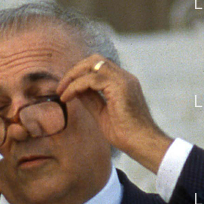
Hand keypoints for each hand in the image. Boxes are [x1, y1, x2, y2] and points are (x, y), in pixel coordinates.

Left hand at [57, 56, 172, 173]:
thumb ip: (91, 99)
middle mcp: (125, 77)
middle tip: (61, 87)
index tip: (65, 89)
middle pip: (95, 60)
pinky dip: (75, 86)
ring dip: (73, 76)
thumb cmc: (126, 134)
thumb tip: (76, 91)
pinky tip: (67, 97)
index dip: (80, 74)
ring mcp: (124, 80)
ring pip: (92, 64)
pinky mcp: (120, 87)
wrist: (142, 144)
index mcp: (123, 83)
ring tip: (62, 92)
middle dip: (75, 70)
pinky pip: (91, 79)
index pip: (99, 67)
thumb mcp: (102, 113)